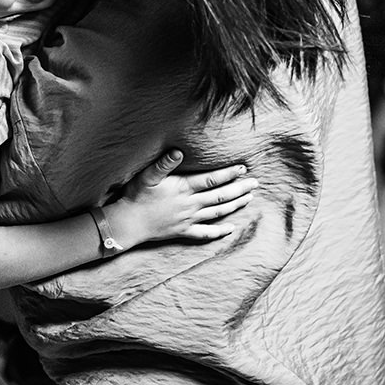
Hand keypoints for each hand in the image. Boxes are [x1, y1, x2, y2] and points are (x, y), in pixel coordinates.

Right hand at [108, 150, 257, 246]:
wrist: (128, 223)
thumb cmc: (136, 196)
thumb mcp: (147, 176)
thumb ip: (164, 164)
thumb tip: (177, 151)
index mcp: (183, 189)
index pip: (212, 180)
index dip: (229, 174)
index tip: (244, 168)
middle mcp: (190, 205)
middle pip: (220, 196)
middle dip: (239, 189)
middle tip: (256, 183)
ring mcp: (188, 220)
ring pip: (217, 213)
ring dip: (235, 205)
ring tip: (249, 198)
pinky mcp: (183, 231)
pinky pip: (205, 233)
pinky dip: (219, 232)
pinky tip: (231, 229)